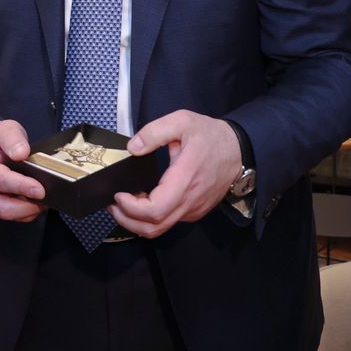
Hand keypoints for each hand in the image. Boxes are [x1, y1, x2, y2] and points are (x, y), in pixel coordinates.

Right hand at [0, 119, 45, 221]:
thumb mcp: (4, 130)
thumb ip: (12, 138)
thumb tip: (21, 153)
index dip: (20, 186)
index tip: (39, 189)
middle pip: (1, 206)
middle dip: (25, 206)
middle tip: (44, 198)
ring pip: (7, 214)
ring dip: (28, 210)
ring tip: (43, 199)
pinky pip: (13, 216)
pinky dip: (27, 212)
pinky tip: (36, 201)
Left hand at [110, 110, 240, 238]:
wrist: (239, 151)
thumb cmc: (210, 136)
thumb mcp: (182, 121)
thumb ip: (155, 132)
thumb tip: (132, 148)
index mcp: (185, 179)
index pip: (156, 209)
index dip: (132, 208)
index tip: (118, 195)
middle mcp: (190, 201)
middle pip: (154, 227)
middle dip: (127, 219)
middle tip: (112, 204)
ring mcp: (193, 209)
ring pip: (161, 228)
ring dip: (137, 222)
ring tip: (122, 204)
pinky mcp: (194, 211)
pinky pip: (169, 221)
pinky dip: (151, 218)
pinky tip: (142, 201)